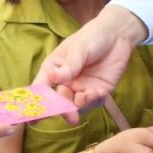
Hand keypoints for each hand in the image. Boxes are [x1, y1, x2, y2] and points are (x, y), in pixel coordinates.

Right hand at [34, 5, 147, 123]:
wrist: (118, 34)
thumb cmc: (92, 36)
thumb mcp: (79, 48)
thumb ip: (69, 65)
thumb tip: (55, 78)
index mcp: (54, 69)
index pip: (42, 87)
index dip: (37, 102)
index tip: (34, 118)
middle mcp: (66, 82)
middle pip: (59, 102)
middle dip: (64, 110)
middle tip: (71, 116)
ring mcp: (81, 88)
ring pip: (76, 106)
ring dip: (82, 105)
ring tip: (91, 93)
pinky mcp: (98, 91)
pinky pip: (94, 103)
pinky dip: (95, 101)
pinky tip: (100, 92)